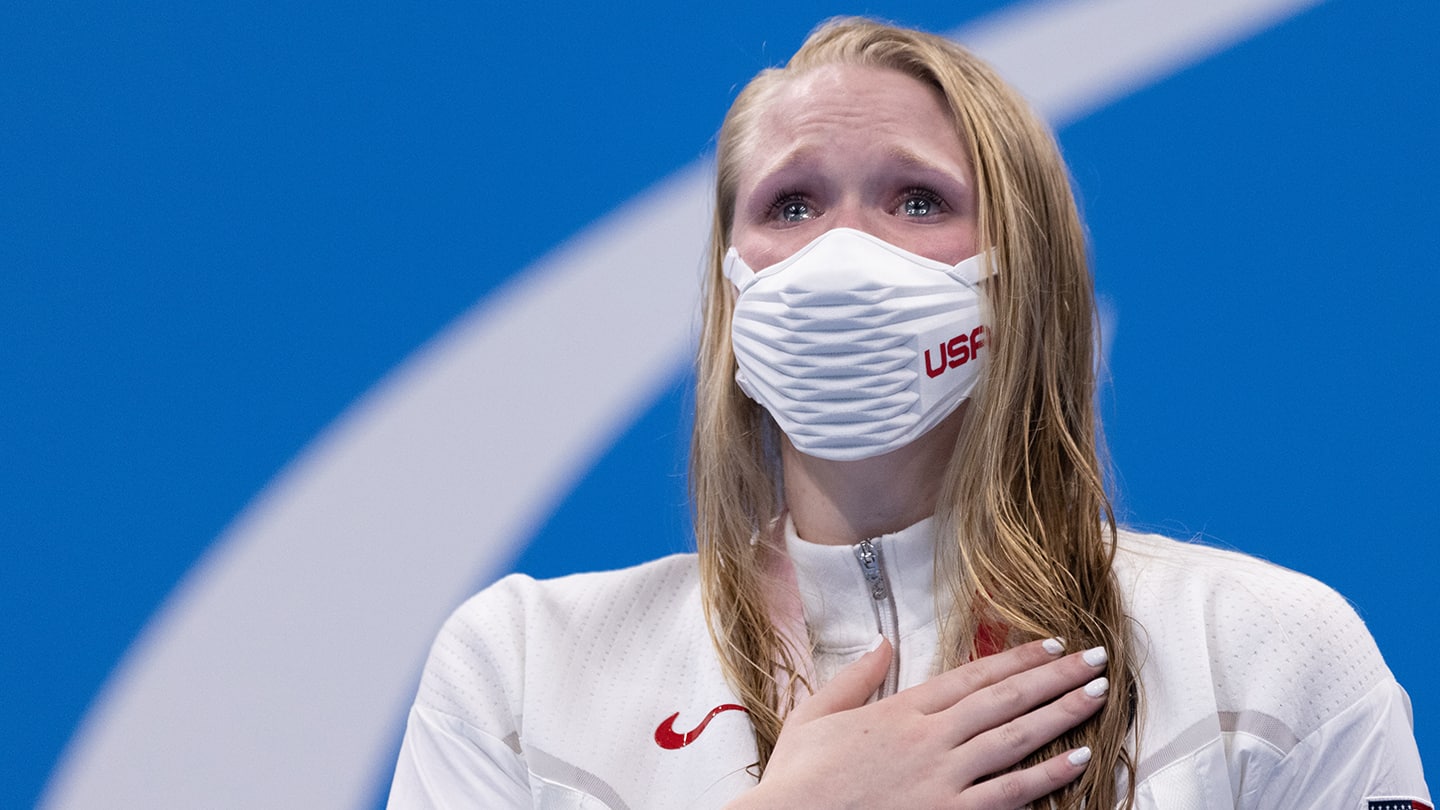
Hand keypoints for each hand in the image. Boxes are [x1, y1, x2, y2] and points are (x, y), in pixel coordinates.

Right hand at [732, 637, 1107, 808]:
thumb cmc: (800, 778)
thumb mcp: (816, 714)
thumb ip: (856, 676)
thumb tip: (883, 643)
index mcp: (901, 709)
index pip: (974, 675)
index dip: (1017, 659)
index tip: (1051, 644)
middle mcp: (930, 737)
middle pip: (1006, 698)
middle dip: (1056, 675)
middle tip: (1096, 658)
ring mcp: (943, 777)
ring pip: (1017, 738)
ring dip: (1062, 713)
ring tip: (1098, 694)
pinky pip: (1010, 792)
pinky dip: (1047, 775)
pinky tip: (1077, 759)